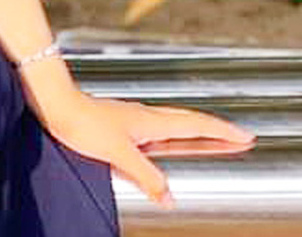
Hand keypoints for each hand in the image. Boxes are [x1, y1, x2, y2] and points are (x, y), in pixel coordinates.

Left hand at [27, 75, 253, 206]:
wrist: (54, 105)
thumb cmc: (82, 122)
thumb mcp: (118, 154)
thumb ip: (146, 176)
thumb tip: (169, 197)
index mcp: (151, 122)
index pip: (196, 125)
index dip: (222, 132)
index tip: (246, 136)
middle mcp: (145, 117)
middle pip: (190, 122)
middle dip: (217, 130)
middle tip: (239, 137)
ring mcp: (134, 119)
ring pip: (174, 123)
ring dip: (197, 131)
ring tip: (213, 139)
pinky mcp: (121, 123)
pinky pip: (157, 129)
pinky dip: (173, 135)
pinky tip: (164, 142)